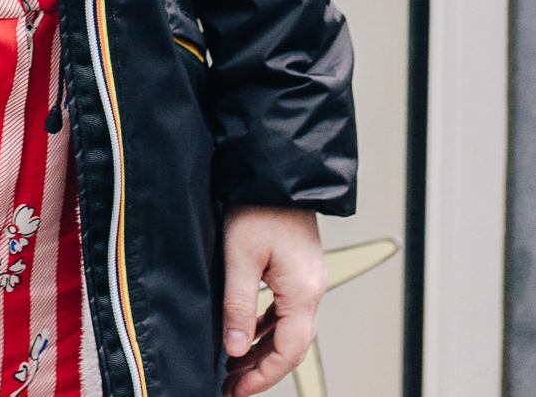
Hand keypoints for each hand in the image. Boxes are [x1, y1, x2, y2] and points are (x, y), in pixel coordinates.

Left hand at [223, 206, 324, 395]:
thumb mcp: (239, 257)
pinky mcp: (299, 269)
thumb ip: (238, 306)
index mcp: (303, 292)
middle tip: (231, 385)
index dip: (262, 377)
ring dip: (263, 349)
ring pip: (288, 329)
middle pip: (291, 346)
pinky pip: (285, 310)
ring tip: (234, 364)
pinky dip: (267, 326)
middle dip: (261, 369)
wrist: (275, 169)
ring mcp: (308, 280)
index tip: (236, 391)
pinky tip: (246, 331)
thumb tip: (235, 350)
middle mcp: (312, 290)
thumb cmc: (258, 206)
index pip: (287, 352)